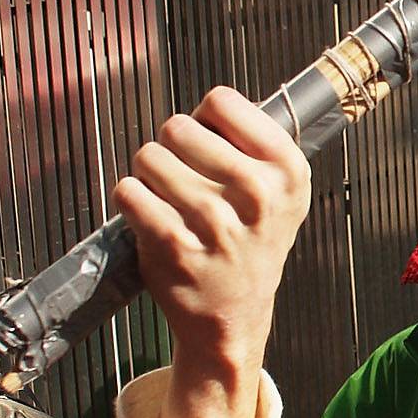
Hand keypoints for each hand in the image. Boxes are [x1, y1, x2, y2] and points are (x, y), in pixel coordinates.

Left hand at [118, 90, 313, 417]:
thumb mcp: (280, 191)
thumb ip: (253, 142)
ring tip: (166, 196)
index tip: (210, 143)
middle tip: (182, 174)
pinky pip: (129, 192)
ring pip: (149, 157)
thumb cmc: (250, 241)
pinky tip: (149, 214)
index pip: (221, 101)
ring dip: (148, 172)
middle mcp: (259, 195)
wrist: (233, 315)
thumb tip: (207, 105)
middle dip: (170, 145)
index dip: (205, 118)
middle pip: (179, 127)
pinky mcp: (175, 247)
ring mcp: (216, 224)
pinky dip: (130, 197)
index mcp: (288, 171)